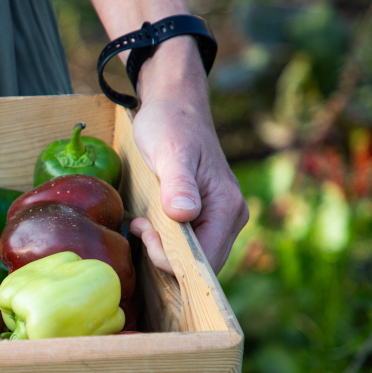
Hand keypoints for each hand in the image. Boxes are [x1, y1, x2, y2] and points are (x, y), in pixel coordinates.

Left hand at [128, 38, 248, 273]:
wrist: (174, 106)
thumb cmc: (171, 125)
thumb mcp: (170, 152)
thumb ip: (178, 183)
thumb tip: (184, 215)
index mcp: (228, 207)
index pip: (204, 260)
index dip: (171, 261)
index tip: (143, 234)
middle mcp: (231, 218)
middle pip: (202, 266)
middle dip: (166, 258)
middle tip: (140, 228)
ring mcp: (221, 219)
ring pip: (195, 259)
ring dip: (165, 252)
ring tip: (143, 224)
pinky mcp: (206, 217)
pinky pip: (189, 246)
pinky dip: (167, 244)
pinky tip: (148, 225)